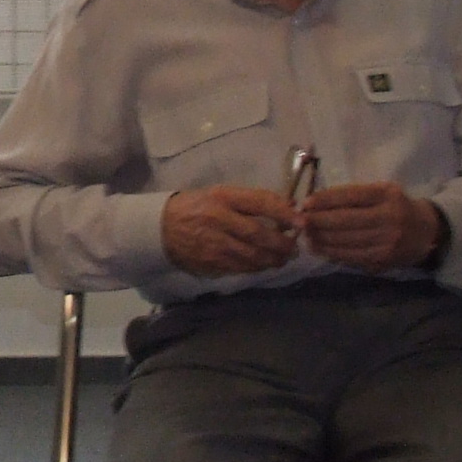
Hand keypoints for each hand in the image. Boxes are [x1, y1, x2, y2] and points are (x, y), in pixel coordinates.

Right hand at [161, 185, 302, 277]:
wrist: (161, 228)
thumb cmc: (196, 206)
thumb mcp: (221, 194)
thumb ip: (252, 200)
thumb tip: (287, 207)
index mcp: (222, 197)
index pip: (259, 203)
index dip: (283, 213)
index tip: (301, 221)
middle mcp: (219, 219)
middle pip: (258, 234)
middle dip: (281, 244)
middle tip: (294, 248)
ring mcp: (213, 244)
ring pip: (251, 256)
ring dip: (272, 259)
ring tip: (282, 259)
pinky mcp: (210, 262)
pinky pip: (240, 267)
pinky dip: (256, 267)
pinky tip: (262, 264)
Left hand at [298, 180, 440, 270]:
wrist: (426, 232)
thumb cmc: (396, 207)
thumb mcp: (382, 192)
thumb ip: (354, 196)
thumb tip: (316, 203)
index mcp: (387, 195)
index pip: (350, 196)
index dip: (325, 200)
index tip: (306, 203)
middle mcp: (389, 218)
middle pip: (345, 221)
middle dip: (318, 221)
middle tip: (300, 220)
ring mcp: (387, 241)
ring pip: (345, 241)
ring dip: (321, 239)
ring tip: (306, 235)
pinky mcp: (383, 260)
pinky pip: (351, 257)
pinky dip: (332, 252)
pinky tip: (319, 248)